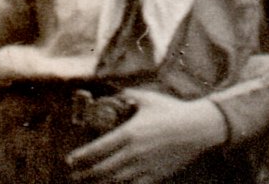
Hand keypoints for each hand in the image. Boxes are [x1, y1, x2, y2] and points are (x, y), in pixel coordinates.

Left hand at [67, 88, 227, 183]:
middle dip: (84, 174)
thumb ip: (128, 96)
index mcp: (129, 133)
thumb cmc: (173, 111)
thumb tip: (113, 95)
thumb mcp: (148, 99)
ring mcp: (144, 167)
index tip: (70, 160)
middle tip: (74, 175)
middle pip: (101, 170)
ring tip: (90, 183)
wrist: (199, 128)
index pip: (96, 149)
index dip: (80, 157)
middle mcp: (133, 153)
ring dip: (99, 183)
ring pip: (114, 181)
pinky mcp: (155, 176)